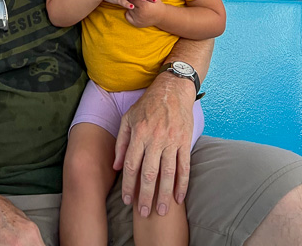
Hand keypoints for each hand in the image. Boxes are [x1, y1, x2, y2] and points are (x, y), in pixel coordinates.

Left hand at [113, 73, 195, 217]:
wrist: (173, 89)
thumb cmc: (148, 104)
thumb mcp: (128, 118)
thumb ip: (121, 142)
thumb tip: (117, 167)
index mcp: (139, 133)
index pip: (132, 165)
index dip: (129, 185)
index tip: (127, 201)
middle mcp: (155, 138)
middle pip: (149, 173)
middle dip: (145, 195)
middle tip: (143, 213)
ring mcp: (172, 140)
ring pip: (168, 173)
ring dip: (164, 194)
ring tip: (162, 211)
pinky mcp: (185, 141)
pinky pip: (184, 166)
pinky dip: (183, 184)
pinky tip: (179, 198)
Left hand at [125, 0, 162, 27]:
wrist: (161, 16)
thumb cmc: (156, 4)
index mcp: (144, 5)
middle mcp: (140, 13)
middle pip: (130, 3)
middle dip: (132, 1)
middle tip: (136, 0)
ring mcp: (137, 20)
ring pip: (129, 9)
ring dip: (131, 6)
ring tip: (138, 6)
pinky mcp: (136, 24)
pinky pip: (127, 16)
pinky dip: (129, 13)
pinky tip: (135, 11)